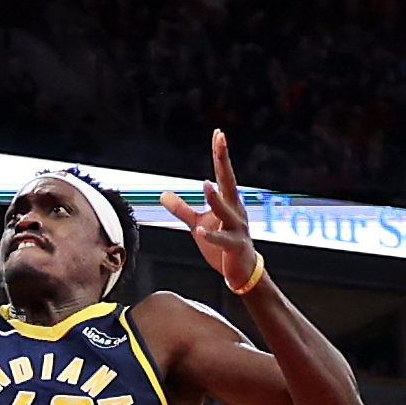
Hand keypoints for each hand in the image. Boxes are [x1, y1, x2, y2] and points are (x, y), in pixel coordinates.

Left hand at [156, 129, 260, 295]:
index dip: (220, 154)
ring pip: (227, 211)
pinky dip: (211, 235)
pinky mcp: (235, 247)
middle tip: (220, 141)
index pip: (223, 174)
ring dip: (216, 199)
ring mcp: (237, 229)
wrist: (242, 271)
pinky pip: (223, 240)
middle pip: (229, 183)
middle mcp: (236, 210)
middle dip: (223, 162)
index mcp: (228, 202)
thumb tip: (163, 194)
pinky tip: (200, 230)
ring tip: (206, 185)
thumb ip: (182, 209)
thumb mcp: (198, 223)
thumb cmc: (222, 244)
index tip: (218, 133)